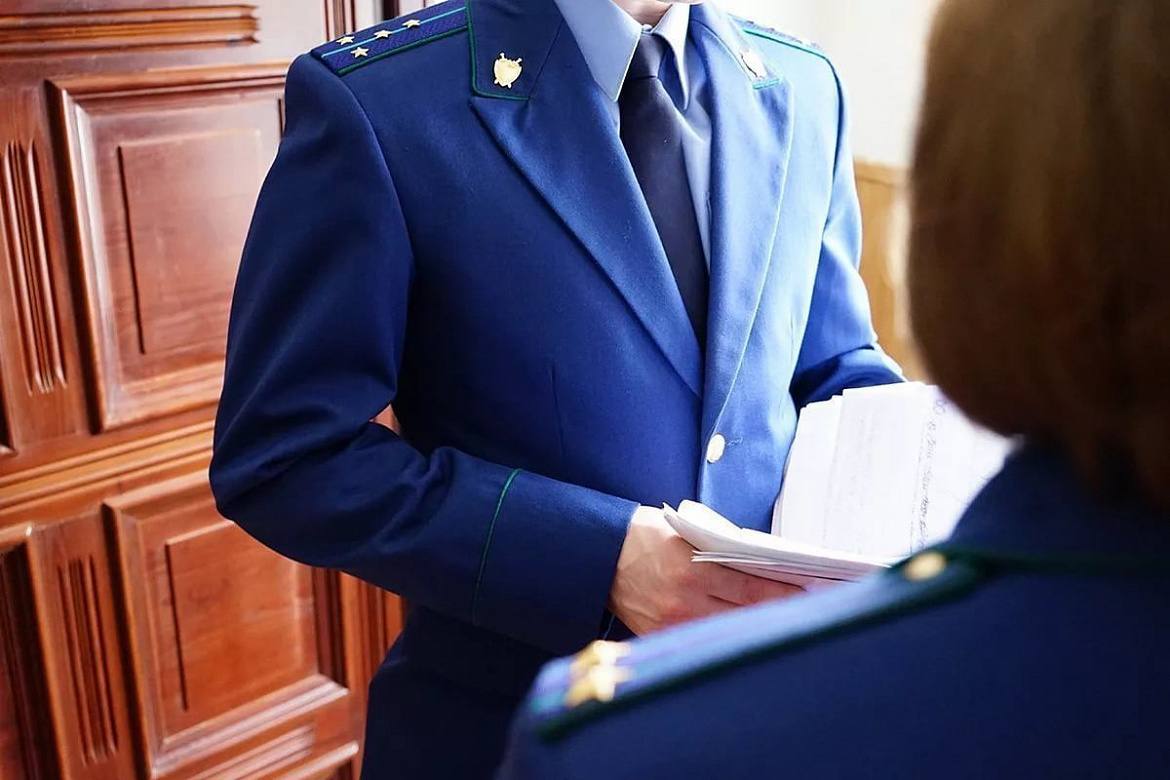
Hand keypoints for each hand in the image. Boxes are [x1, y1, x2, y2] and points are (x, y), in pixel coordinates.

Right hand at [608, 505, 803, 634]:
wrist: (599, 555)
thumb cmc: (645, 536)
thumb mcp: (686, 531)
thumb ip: (720, 548)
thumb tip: (763, 564)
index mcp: (691, 568)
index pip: (751, 585)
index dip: (784, 591)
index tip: (809, 590)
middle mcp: (683, 599)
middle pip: (746, 611)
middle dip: (779, 608)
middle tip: (809, 605)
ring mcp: (672, 622)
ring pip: (728, 628)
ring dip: (757, 624)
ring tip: (783, 619)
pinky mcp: (661, 635)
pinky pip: (701, 637)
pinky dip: (725, 633)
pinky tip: (745, 630)